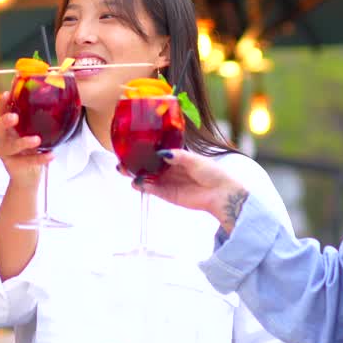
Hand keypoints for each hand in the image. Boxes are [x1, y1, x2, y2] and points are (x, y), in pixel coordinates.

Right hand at [0, 91, 53, 186]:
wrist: (28, 177)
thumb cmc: (32, 150)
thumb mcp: (35, 133)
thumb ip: (39, 121)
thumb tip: (59, 99)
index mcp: (9, 126)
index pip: (1, 112)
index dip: (2, 103)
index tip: (8, 94)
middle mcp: (4, 138)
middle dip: (5, 120)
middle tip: (15, 117)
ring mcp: (6, 152)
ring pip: (11, 146)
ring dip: (23, 142)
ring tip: (37, 140)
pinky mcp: (12, 165)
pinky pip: (26, 161)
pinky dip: (39, 158)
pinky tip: (51, 155)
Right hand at [119, 150, 249, 233]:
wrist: (221, 193)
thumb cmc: (212, 173)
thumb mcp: (194, 159)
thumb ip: (177, 155)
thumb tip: (161, 153)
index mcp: (177, 157)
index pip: (156, 152)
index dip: (144, 151)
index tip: (131, 147)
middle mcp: (170, 169)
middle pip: (148, 165)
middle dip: (135, 163)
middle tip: (122, 162)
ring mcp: (167, 182)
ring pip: (147, 177)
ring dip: (136, 175)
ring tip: (124, 172)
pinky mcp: (168, 195)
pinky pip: (153, 190)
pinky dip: (144, 186)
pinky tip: (137, 182)